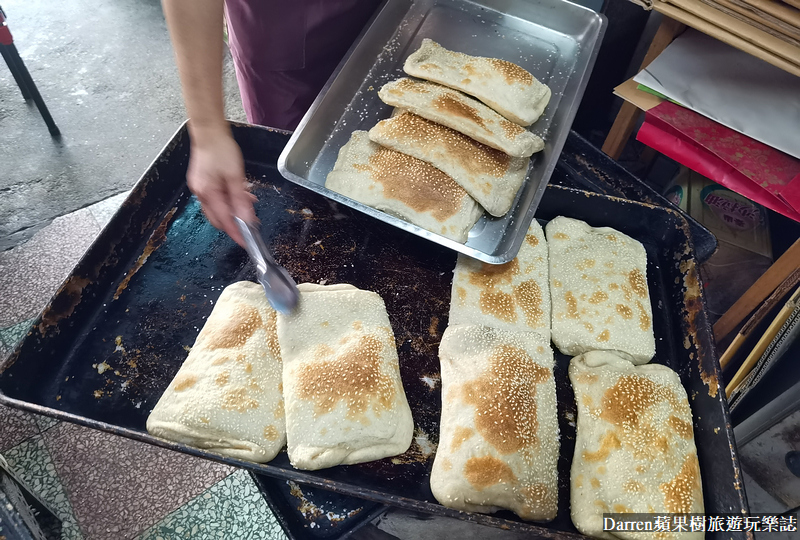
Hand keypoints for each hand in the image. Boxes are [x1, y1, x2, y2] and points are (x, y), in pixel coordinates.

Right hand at [186, 126, 256, 246]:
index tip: (246, 242)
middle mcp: (201, 194)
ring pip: (218, 209)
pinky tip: (239, 194)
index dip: (236, 233)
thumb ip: (241, 200)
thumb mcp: (236, 176)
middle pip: (218, 219)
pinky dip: (228, 201)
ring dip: (233, 210)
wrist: (209, 131)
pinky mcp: (202, 183)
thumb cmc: (221, 149)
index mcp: (208, 193)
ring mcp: (200, 188)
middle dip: (235, 223)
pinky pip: (215, 199)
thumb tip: (247, 220)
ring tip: (248, 202)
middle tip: (252, 221)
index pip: (224, 221)